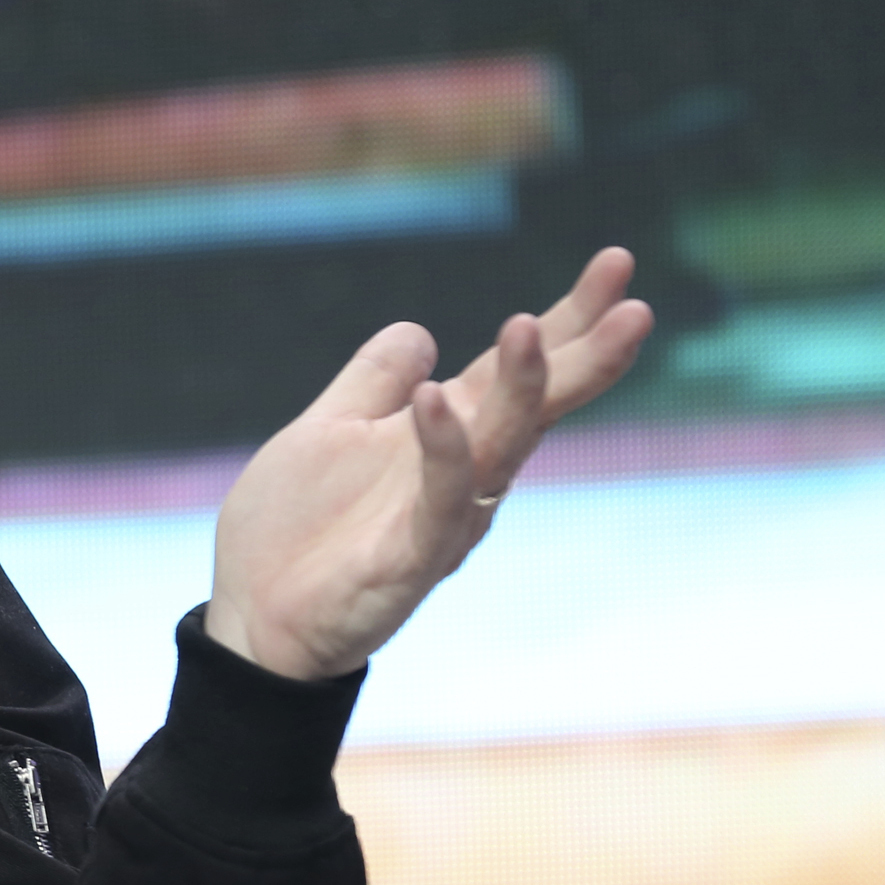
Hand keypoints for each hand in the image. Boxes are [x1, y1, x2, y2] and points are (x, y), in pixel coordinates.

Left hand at [207, 246, 653, 679]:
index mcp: (444, 440)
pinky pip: (437, 498)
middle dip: (584, 356)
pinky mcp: (408, 559)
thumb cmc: (294, 534)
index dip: (568, 320)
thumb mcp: (325, 433)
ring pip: (499, 448)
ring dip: (521, 389)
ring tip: (532, 325)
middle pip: (535, 407)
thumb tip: (420, 333)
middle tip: (633, 303)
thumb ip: (371, 385)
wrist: (252, 621)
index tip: (617, 263)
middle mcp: (460, 477)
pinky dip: (441, 447)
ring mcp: (441, 519)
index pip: (514, 372)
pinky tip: (435, 396)